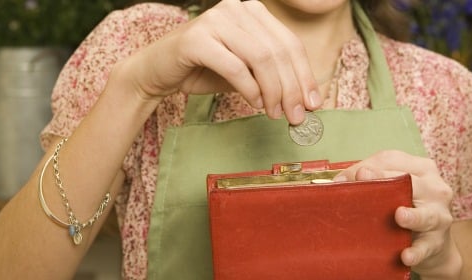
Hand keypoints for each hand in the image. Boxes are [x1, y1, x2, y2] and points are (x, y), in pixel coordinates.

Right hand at [112, 0, 321, 123]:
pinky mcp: (196, 38)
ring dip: (273, 91)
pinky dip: (250, 89)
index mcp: (252, 11)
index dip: (305, 74)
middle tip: (297, 115)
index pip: (290, 42)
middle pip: (278, 50)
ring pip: (261, 58)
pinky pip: (235, 66)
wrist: (156, 72)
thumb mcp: (247, 71)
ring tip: (275, 113)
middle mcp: (235, 8)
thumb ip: (273, 78)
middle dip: (292, 87)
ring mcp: (215, 20)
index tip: (314, 103)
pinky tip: (255, 104)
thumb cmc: (203, 70)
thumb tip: (307, 101)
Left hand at [334, 150, 462, 278]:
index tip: (347, 176)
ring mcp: (439, 215)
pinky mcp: (437, 242)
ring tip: (399, 216)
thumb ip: (370, 182)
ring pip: (425, 214)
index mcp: (422, 169)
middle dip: (385, 180)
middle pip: (409, 181)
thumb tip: (338, 182)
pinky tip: (406, 255)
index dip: (368, 166)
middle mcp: (434, 188)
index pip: (393, 160)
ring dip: (412, 216)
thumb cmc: (408, 209)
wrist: (431, 245)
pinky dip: (416, 251)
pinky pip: (425, 247)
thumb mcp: (393, 191)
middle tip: (364, 179)